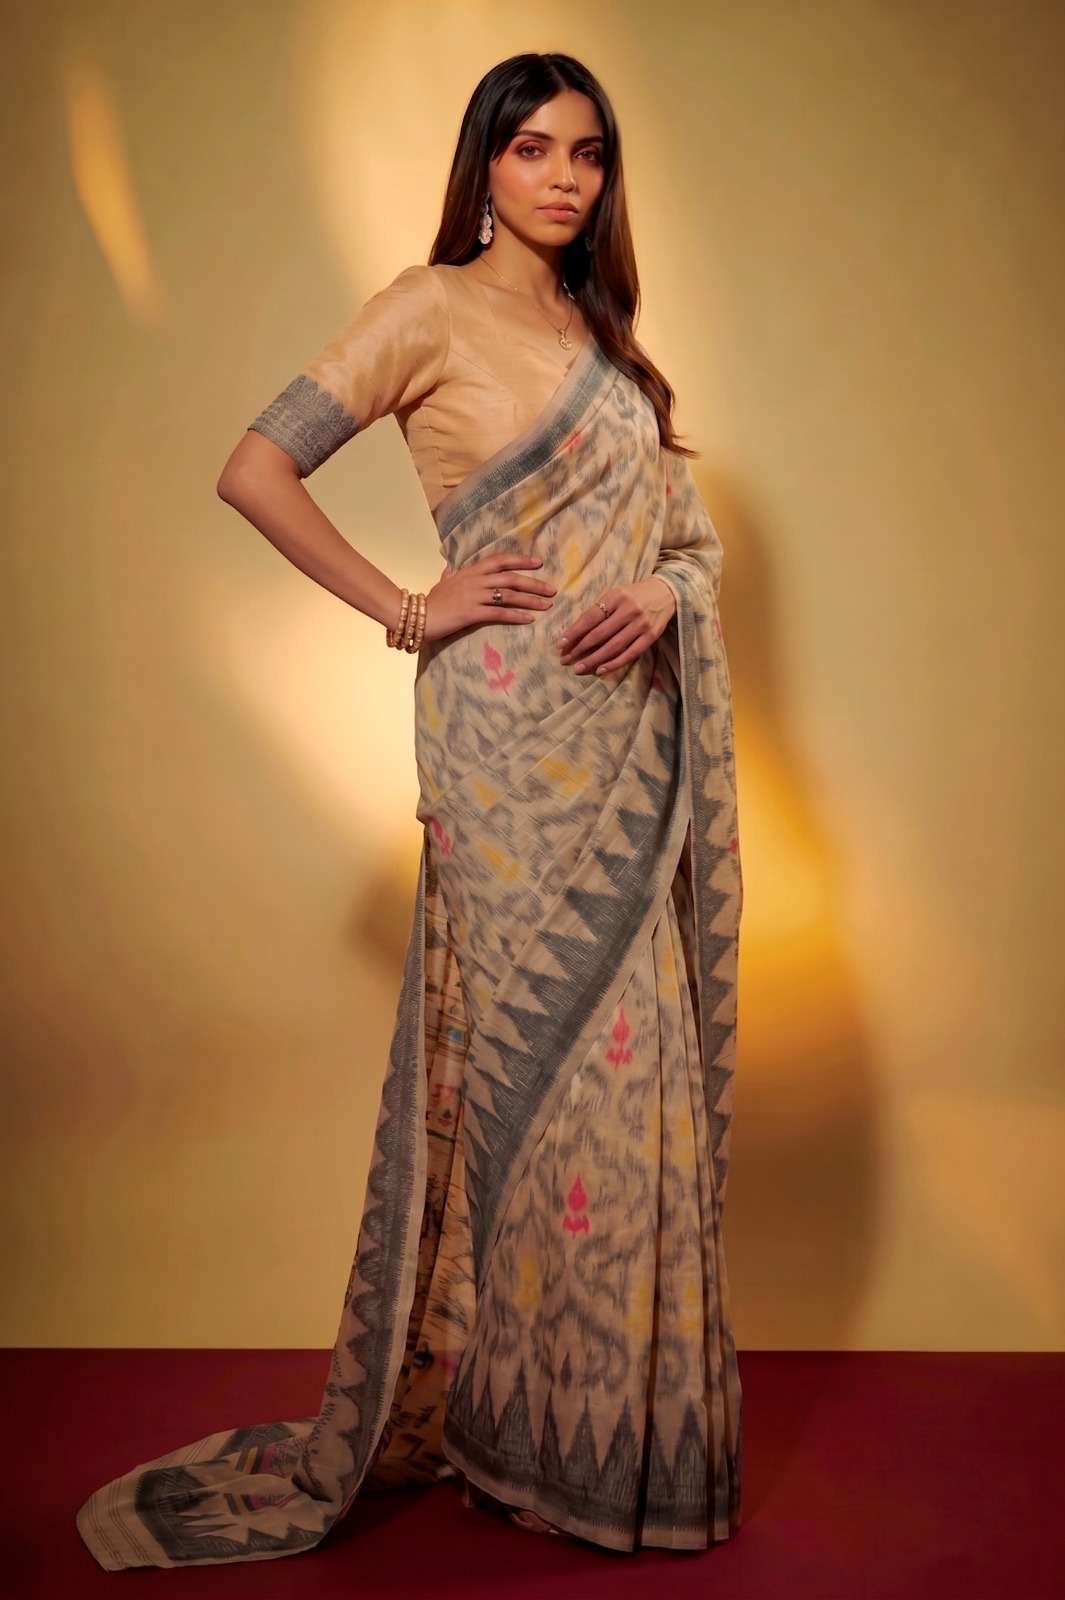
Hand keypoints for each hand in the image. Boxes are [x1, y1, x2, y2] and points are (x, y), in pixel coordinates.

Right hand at [421, 554, 556, 642]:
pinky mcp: (472, 613)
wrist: (416, 616)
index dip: (521, 560)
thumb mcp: (441, 583)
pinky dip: (516, 616)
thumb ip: (449, 574)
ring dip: (531, 600)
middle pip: (511, 578)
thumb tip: (449, 568)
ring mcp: (474, 596)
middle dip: (534, 583)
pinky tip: (529, 620)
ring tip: (547, 606)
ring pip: (509, 595)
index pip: (500, 560)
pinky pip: (499, 613)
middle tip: (552, 590)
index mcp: (470, 571)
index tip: (538, 563)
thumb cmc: (430, 601)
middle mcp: (475, 580)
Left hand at [557, 575, 675, 675]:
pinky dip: (614, 663)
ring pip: (613, 646)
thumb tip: (575, 632)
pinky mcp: (651, 636)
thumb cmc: (634, 594)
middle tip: (565, 660)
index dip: (574, 632)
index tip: (560, 644)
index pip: (590, 617)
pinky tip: (600, 670)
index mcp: (616, 596)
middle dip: (580, 649)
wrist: (666, 592)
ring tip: (578, 668)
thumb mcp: (616, 594)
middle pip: (599, 634)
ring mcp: (641, 624)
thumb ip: (599, 610)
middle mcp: (629, 610)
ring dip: (593, 660)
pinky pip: (630, 654)